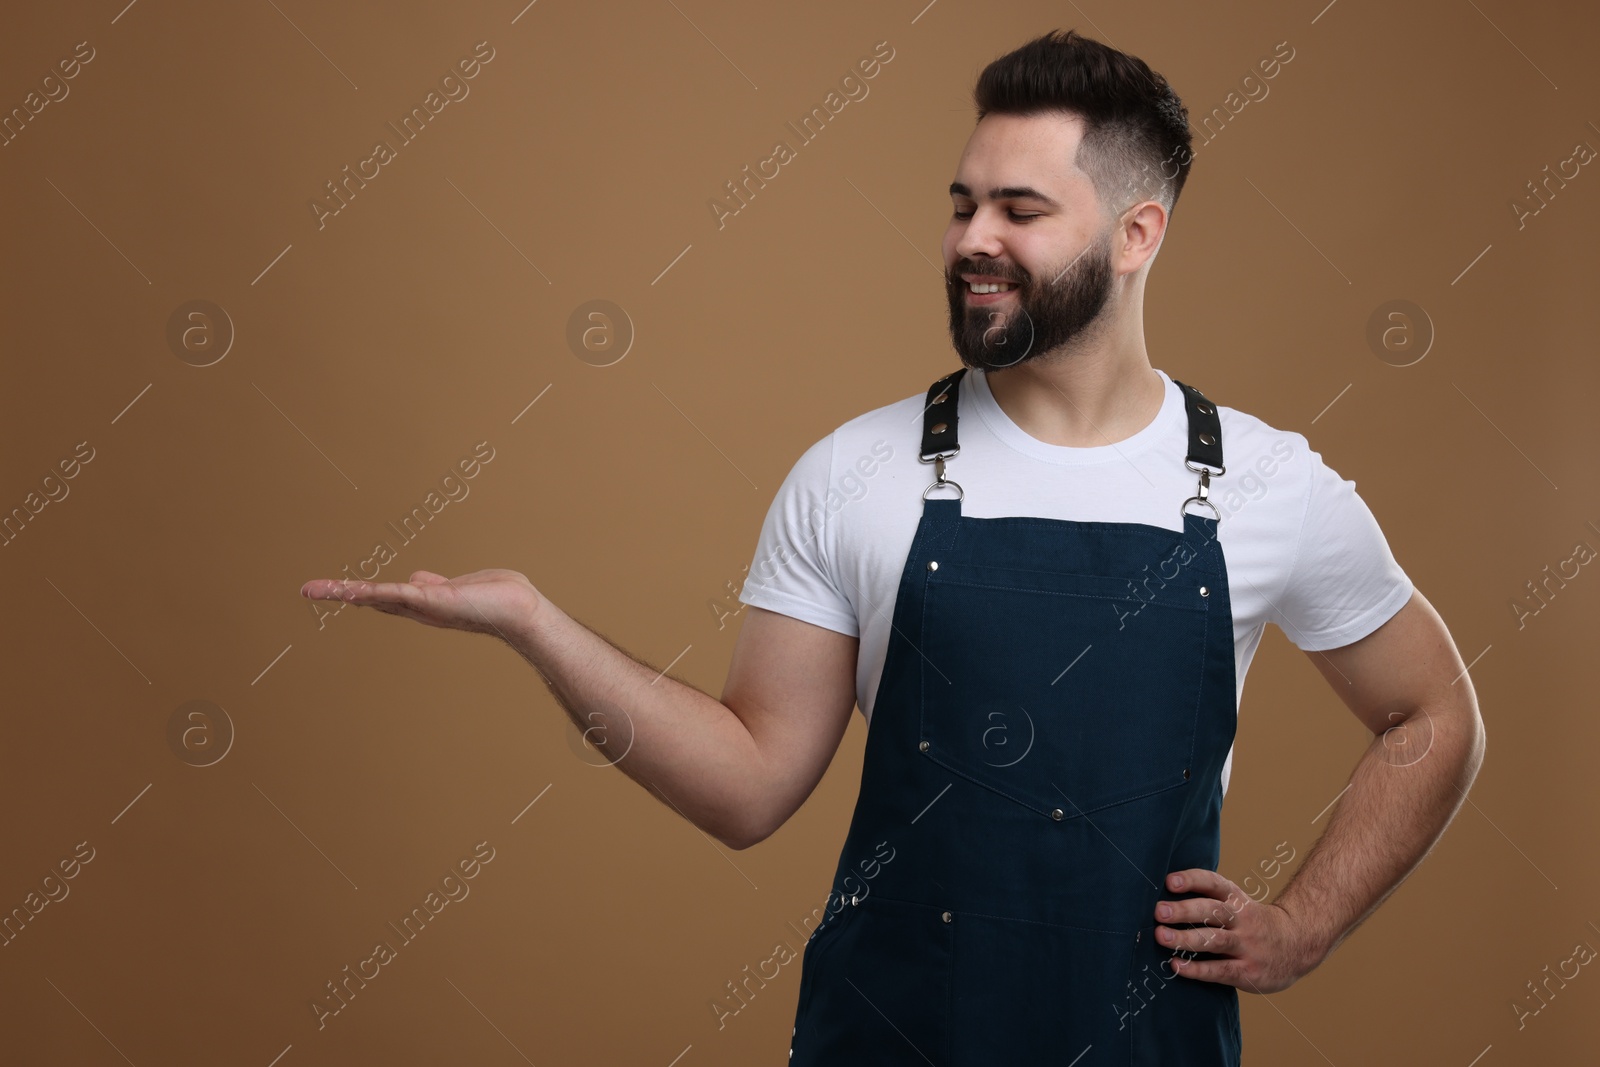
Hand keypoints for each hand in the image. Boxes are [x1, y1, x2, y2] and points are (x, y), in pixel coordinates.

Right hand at [300, 569, 541, 639]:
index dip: (358, 593)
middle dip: (340, 594)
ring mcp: (423, 606)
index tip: (334, 589)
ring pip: (377, 597)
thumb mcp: (458, 588)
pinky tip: (349, 590)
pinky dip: (370, 592)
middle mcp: (419, 609)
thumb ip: (435, 585)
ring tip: (314, 590)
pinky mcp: (431, 600)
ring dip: (345, 593)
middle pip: (372, 599)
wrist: (518, 609)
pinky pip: (395, 594)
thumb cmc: (496, 599)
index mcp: (423, 604)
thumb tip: (418, 578)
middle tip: (309, 590)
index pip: (384, 597)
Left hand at [1153, 868, 1323, 993]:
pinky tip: (1176, 966)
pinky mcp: (1248, 971)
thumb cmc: (1255, 923)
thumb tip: (1164, 897)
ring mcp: (1247, 946)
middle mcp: (1242, 920)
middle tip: (1159, 911)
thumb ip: (1210, 900)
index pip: (1214, 884)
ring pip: (1214, 940)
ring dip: (1186, 939)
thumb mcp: (1239, 905)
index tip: (1170, 881)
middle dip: (1184, 910)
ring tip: (1161, 936)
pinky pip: (1220, 970)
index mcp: (1237, 900)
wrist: (1299, 946)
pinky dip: (1197, 969)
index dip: (1193, 880)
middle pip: (1212, 911)